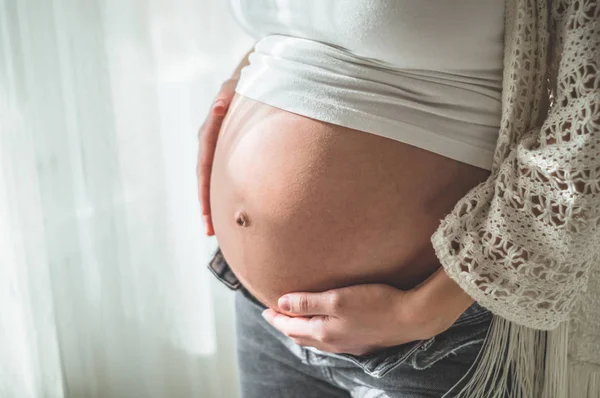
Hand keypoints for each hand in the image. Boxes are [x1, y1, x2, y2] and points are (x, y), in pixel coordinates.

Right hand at [197, 78, 237, 235]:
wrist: (254, 77)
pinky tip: (231, 209)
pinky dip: (225, 192)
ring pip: (214, 180)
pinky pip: (224, 174)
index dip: (204, 193)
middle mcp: (210, 142)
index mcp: (210, 132)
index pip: (204, 168)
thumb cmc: (248, 82)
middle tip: (209, 232)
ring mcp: (219, 147)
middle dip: (207, 206)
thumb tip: (219, 106)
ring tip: (216, 229)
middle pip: (206, 180)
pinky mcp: (229, 150)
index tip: (207, 216)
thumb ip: (226, 98)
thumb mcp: (236, 86)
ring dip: (214, 203)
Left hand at [262, 269, 474, 355]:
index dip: (276, 318)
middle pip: (301, 336)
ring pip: (315, 339)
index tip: (265, 309)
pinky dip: (318, 332)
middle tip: (275, 315)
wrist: (412, 317)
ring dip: (301, 330)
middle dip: (286, 325)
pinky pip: (330, 340)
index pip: (291, 326)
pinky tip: (324, 325)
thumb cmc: (375, 303)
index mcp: (324, 332)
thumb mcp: (337, 298)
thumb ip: (307, 301)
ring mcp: (348, 345)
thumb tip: (281, 303)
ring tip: (295, 320)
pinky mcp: (361, 342)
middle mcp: (334, 343)